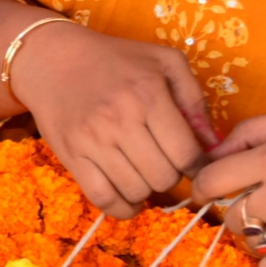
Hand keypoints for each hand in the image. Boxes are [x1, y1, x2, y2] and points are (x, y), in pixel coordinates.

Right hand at [10, 20, 217, 217]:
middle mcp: (121, 118)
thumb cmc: (114, 58)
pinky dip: (122, 208)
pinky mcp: (71, 155)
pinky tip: (128, 197)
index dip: (197, 166)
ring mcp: (93, 140)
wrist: (52, 59)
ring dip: (147, 190)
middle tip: (163, 164)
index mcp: (148, 94)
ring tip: (144, 175)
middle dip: (171, 177)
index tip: (192, 163)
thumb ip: (195, 100)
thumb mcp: (164, 62)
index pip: (187, 154)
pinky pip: (103, 198)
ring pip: (137, 190)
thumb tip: (213, 145)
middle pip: (164, 177)